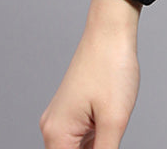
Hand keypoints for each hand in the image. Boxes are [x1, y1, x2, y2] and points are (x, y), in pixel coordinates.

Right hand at [40, 0, 140, 147]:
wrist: (111, 30)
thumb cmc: (111, 67)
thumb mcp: (114, 120)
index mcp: (57, 134)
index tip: (107, 146)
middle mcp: (53, 127)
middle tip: (111, 137)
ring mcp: (62, 117)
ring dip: (96, 146)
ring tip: (110, 120)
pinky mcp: (73, 109)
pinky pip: (82, 136)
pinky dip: (96, 139)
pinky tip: (111, 126)